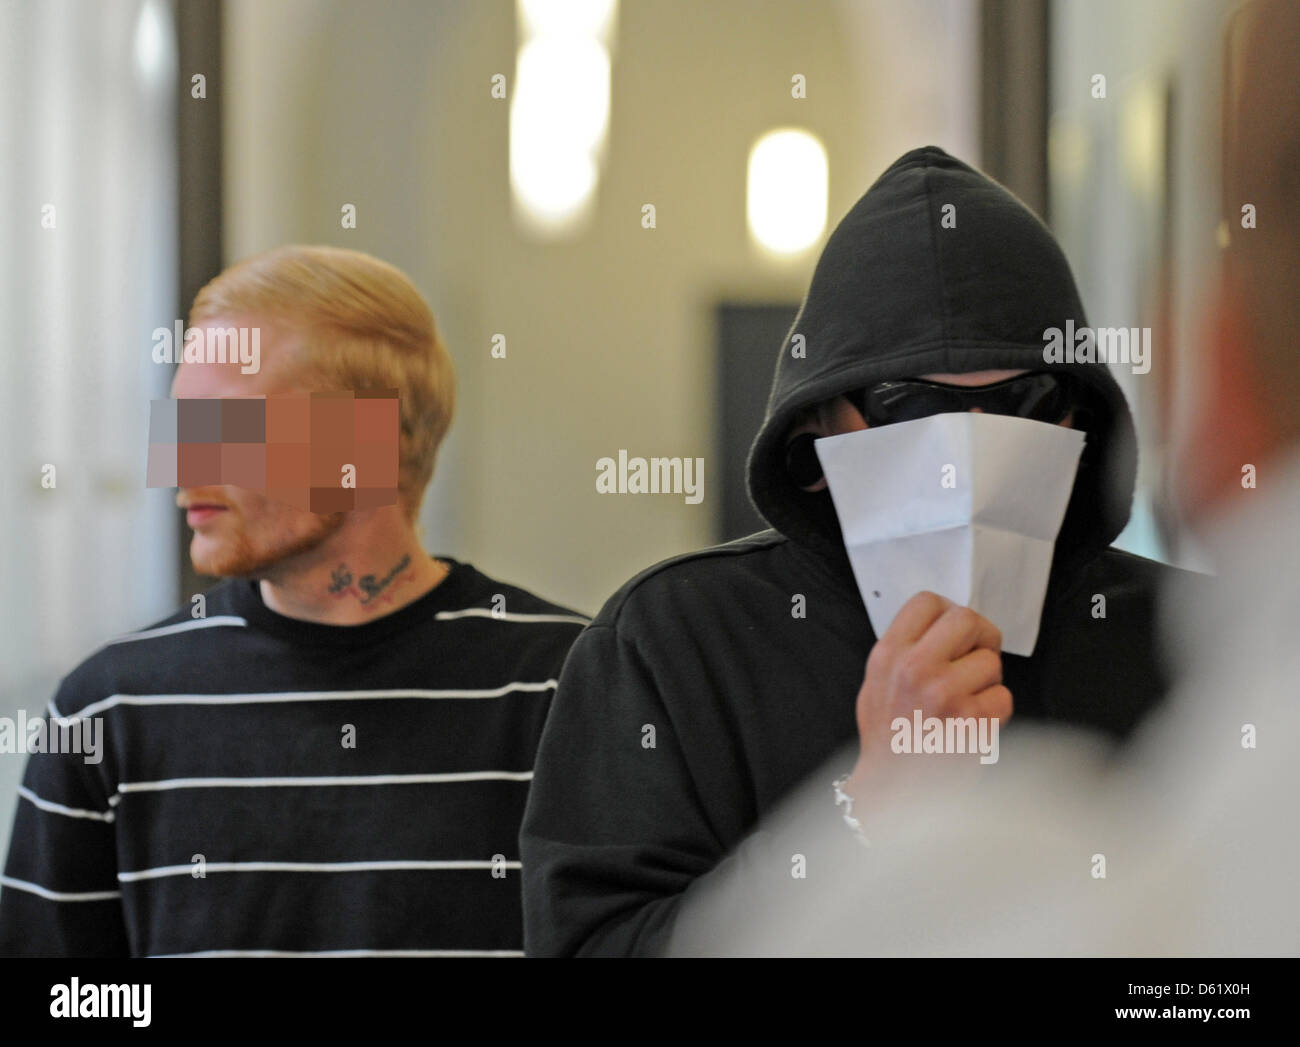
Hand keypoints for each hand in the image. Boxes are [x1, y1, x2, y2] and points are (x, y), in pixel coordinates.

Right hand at [843, 591, 1011, 801]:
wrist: (893, 790)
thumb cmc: (888, 740)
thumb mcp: (876, 683)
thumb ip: (904, 651)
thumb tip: (942, 628)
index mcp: (889, 654)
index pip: (927, 602)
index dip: (948, 612)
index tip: (955, 632)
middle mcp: (914, 668)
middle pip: (967, 619)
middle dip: (982, 637)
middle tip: (979, 655)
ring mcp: (944, 693)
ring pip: (991, 663)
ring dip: (988, 682)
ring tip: (967, 703)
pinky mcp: (971, 721)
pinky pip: (1003, 697)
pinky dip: (995, 712)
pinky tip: (974, 726)